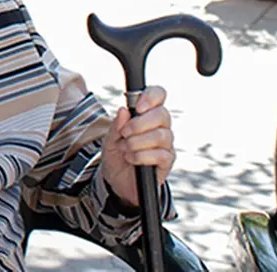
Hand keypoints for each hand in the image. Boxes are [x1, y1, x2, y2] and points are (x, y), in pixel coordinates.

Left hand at [100, 85, 175, 207]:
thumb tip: (123, 110)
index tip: (138, 107)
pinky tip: (131, 159)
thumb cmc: (116, 154)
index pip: (159, 94)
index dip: (151, 96)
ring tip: (125, 148)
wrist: (117, 181)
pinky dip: (142, 156)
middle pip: (163, 115)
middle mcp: (160, 127)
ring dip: (138, 142)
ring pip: (162, 135)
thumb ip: (116, 125)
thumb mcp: (109, 138)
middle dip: (139, 123)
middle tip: (124, 133)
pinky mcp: (167, 162)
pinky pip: (161, 154)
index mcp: (146, 114)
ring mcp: (166, 144)